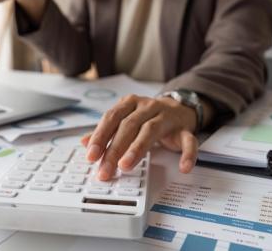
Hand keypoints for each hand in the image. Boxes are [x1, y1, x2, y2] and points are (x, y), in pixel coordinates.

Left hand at [81, 95, 199, 180]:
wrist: (179, 108)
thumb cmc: (147, 117)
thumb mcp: (126, 119)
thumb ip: (107, 132)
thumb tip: (84, 143)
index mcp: (130, 103)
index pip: (112, 118)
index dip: (100, 136)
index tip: (91, 155)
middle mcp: (148, 106)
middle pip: (128, 126)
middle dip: (114, 149)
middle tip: (105, 169)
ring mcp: (167, 117)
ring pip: (151, 130)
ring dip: (137, 149)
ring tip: (126, 165)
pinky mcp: (185, 130)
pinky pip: (188, 141)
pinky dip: (187, 154)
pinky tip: (183, 168)